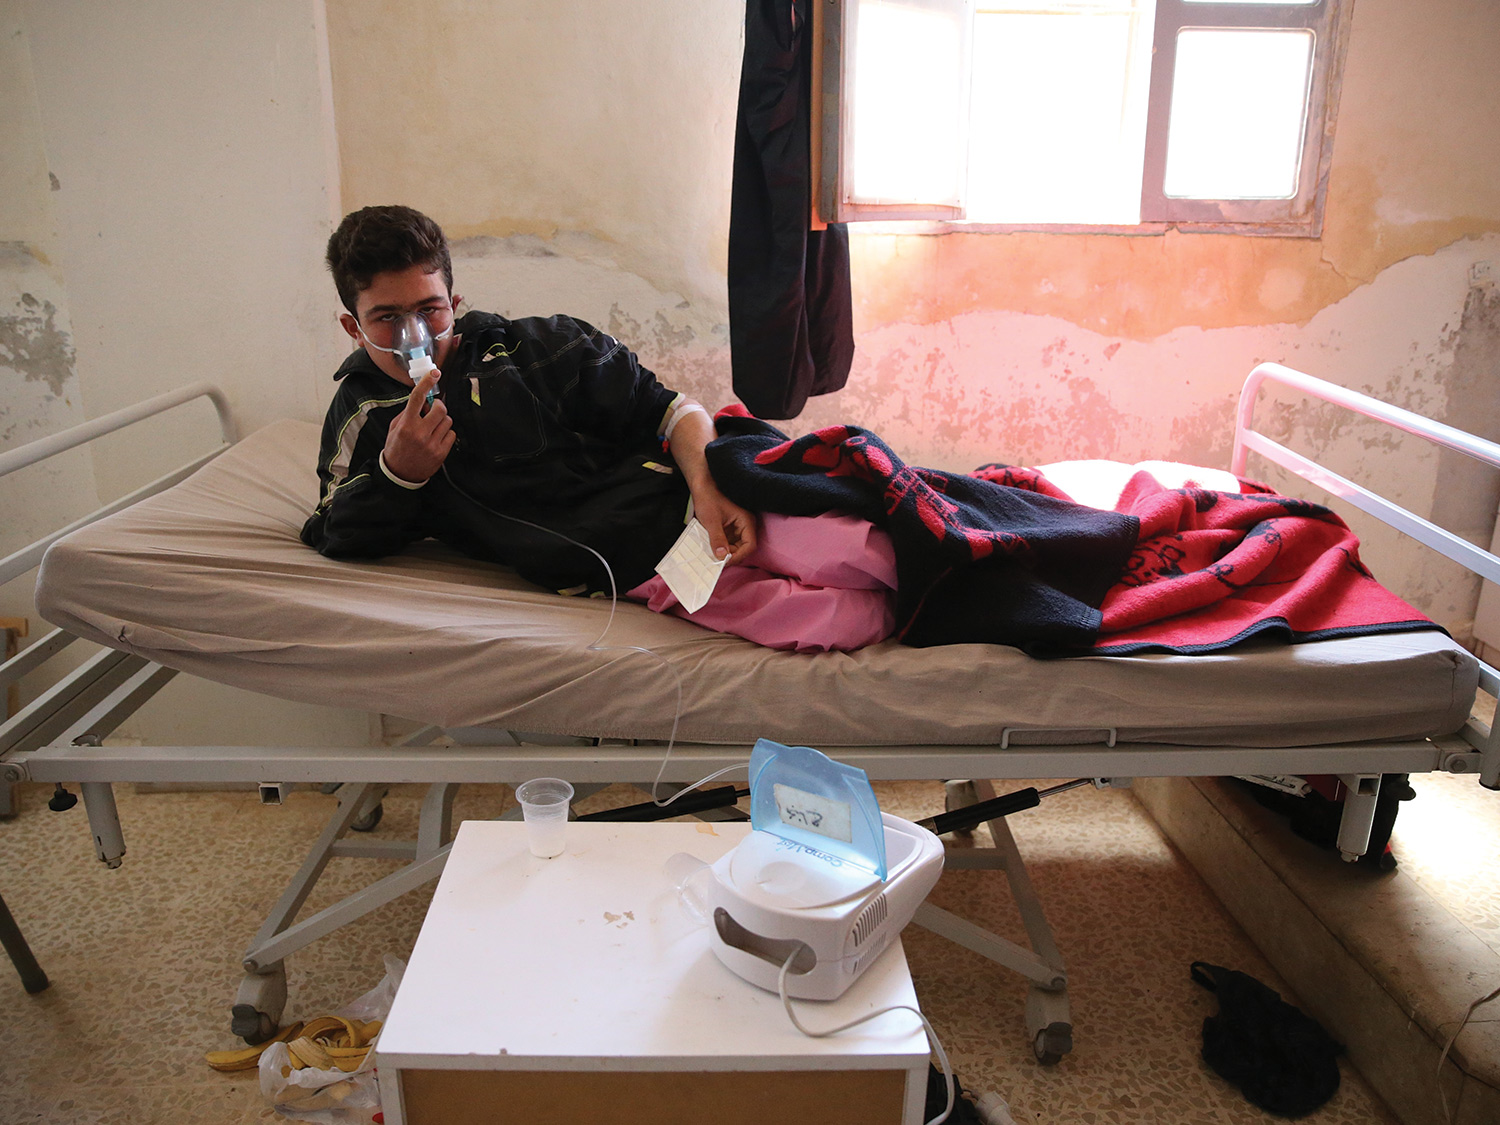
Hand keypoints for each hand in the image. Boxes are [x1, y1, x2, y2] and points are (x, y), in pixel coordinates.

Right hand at [383, 368, 453, 482]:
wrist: (399, 474)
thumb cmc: (396, 447)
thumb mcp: (394, 427)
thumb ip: (407, 413)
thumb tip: (423, 400)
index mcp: (406, 424)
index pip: (417, 398)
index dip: (427, 383)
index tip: (434, 373)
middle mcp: (419, 433)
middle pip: (440, 408)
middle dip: (439, 406)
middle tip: (433, 410)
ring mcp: (431, 444)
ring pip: (447, 421)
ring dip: (442, 421)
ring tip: (432, 428)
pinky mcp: (441, 453)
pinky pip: (452, 434)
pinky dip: (446, 433)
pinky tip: (436, 438)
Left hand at [693, 485, 757, 564]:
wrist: (702, 484)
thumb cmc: (709, 497)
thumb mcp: (711, 520)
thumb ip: (717, 539)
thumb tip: (722, 557)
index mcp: (746, 521)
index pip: (749, 545)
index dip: (738, 556)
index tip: (724, 562)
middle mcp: (745, 524)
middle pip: (743, 547)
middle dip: (731, 554)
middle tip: (716, 559)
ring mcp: (737, 525)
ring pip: (735, 545)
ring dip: (725, 551)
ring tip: (712, 553)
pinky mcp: (730, 526)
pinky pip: (728, 540)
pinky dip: (721, 545)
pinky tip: (711, 546)